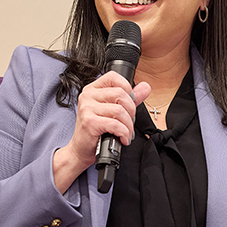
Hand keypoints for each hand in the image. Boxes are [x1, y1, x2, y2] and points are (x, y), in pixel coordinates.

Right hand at [53, 72, 150, 192]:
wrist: (81, 150)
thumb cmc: (96, 130)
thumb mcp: (113, 111)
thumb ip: (130, 98)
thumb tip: (145, 87)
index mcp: (93, 89)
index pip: (113, 77)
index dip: (127, 87)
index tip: (130, 102)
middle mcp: (88, 96)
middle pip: (120, 94)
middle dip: (131, 111)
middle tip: (129, 122)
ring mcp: (87, 108)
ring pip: (119, 110)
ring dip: (128, 125)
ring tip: (126, 133)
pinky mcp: (89, 121)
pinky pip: (115, 124)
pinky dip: (124, 132)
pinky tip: (122, 138)